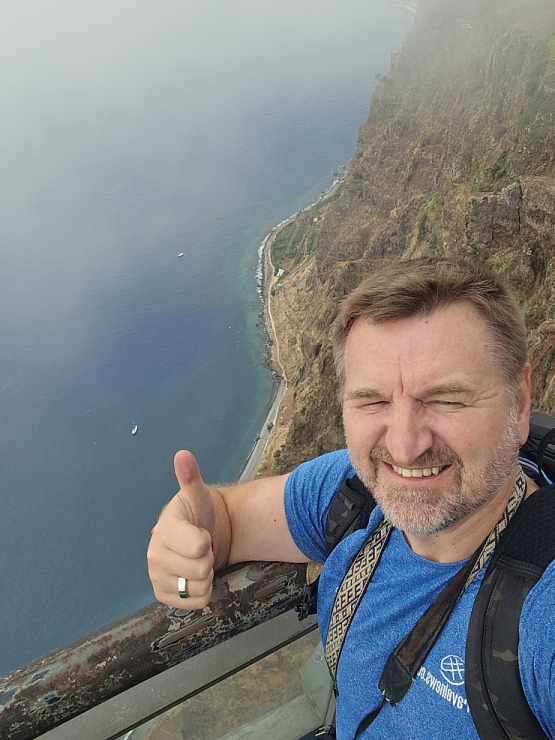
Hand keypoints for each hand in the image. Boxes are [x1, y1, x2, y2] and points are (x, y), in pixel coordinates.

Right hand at [147, 451, 216, 609]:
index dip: (207, 541)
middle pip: (201, 569)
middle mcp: (155, 555)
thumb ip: (190, 478)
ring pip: (199, 588)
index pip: (198, 546)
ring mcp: (157, 576)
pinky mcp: (163, 595)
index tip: (202, 533)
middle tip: (202, 548)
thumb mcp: (198, 495)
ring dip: (207, 577)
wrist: (196, 536)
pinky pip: (196, 603)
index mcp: (165, 530)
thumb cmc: (197, 515)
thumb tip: (183, 455)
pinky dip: (203, 593)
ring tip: (199, 562)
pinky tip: (195, 577)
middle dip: (208, 559)